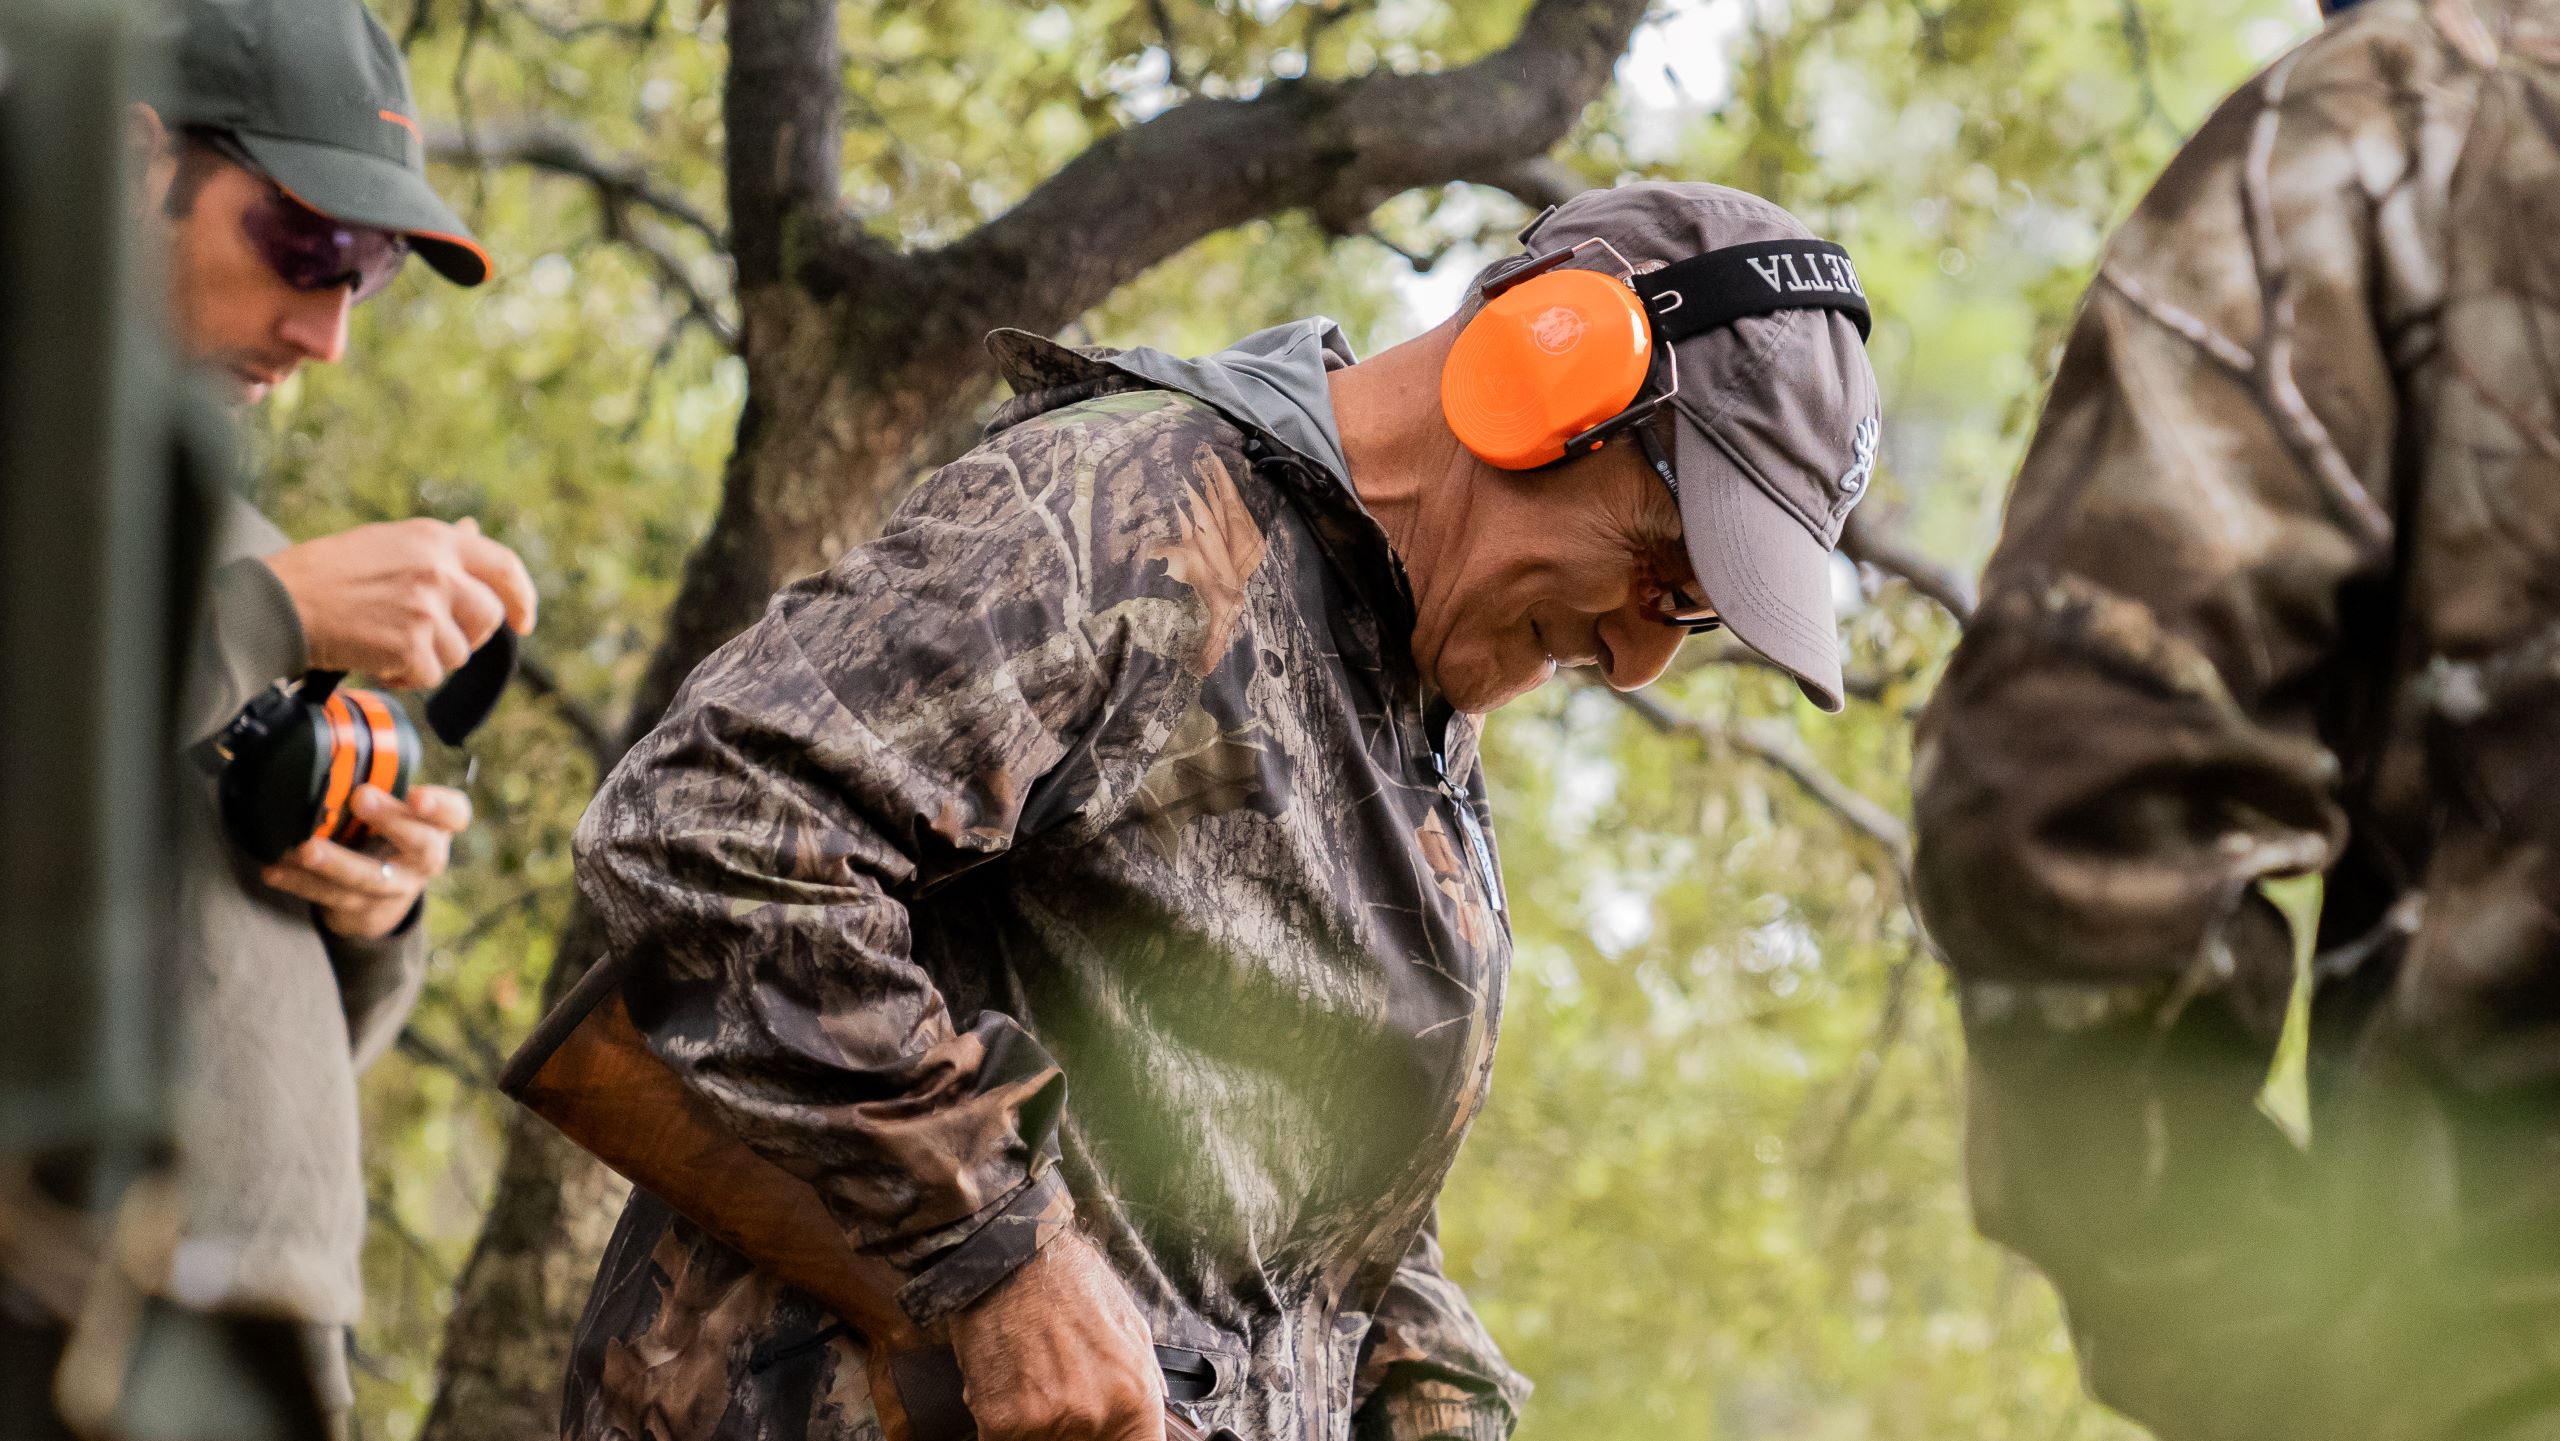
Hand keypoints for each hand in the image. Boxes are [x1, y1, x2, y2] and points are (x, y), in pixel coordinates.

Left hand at [260, 785, 470, 939]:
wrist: (381, 898)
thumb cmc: (383, 835)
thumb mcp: (394, 809)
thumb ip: (379, 781)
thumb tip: (333, 725)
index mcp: (436, 826)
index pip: (455, 814)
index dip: (441, 806)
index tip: (416, 794)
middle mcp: (424, 859)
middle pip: (420, 844)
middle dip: (391, 821)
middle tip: (360, 798)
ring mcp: (396, 888)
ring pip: (371, 878)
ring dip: (337, 862)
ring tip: (306, 849)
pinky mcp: (363, 909)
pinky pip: (332, 898)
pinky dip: (300, 883)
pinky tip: (275, 870)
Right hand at [264, 517, 536, 688]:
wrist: (281, 602)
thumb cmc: (328, 573)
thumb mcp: (388, 541)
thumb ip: (436, 546)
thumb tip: (475, 531)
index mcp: (436, 539)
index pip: (504, 566)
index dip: (521, 597)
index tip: (523, 621)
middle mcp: (439, 570)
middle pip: (488, 618)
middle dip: (467, 638)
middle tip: (429, 641)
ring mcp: (428, 608)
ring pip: (459, 653)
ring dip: (428, 659)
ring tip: (387, 643)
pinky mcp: (412, 645)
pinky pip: (430, 676)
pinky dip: (405, 678)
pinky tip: (377, 661)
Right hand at [946, 1232, 1164, 1440]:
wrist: (1009, 1257)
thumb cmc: (1068, 1281)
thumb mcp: (1131, 1326)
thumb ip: (1144, 1382)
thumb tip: (1150, 1417)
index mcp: (1132, 1394)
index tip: (1114, 1435)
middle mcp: (1092, 1415)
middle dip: (1081, 1431)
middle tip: (1068, 1395)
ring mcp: (1044, 1422)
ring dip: (1042, 1426)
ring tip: (1039, 1382)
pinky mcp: (999, 1423)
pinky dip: (1009, 1422)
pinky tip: (1013, 1383)